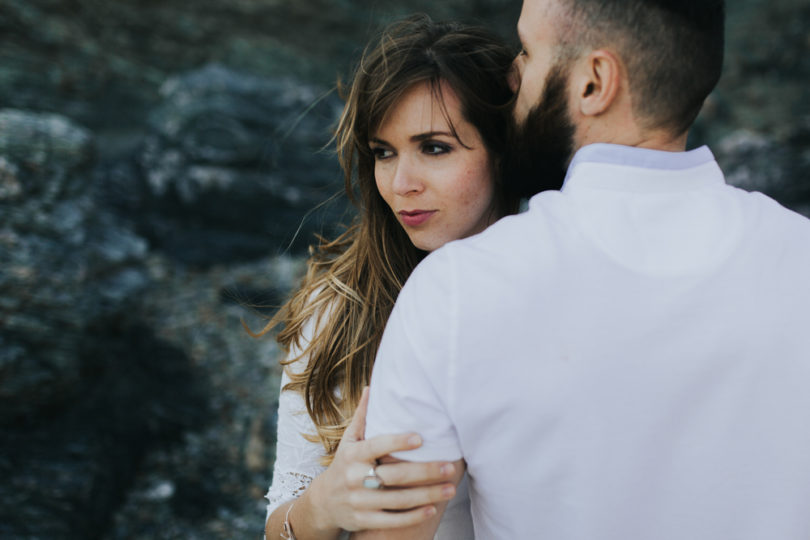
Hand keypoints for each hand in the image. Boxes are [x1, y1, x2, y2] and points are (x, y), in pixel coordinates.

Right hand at [306, 387, 457, 532]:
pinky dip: (413, 516)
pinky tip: (432, 509)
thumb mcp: (349, 441)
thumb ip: (363, 417)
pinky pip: (392, 521)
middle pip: (393, 476)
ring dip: (427, 495)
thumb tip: (372, 387)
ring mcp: (358, 502)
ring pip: (397, 500)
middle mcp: (354, 478)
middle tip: (450, 467)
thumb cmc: (344, 465)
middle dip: (424, 472)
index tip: (420, 438)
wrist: (323, 503)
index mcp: (352, 455)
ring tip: (450, 489)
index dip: (397, 442)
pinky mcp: (363, 522)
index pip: (376, 446)